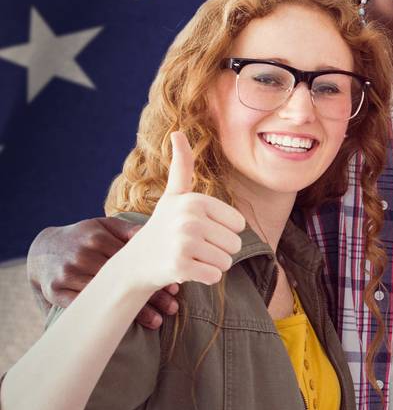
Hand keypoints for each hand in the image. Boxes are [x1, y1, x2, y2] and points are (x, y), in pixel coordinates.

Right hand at [28, 218, 180, 328]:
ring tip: (156, 321)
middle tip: (173, 308)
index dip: (156, 273)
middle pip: (122, 279)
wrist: (43, 249)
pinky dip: (104, 316)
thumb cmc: (83, 237)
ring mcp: (67, 273)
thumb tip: (156, 236)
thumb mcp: (102, 226)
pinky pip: (82, 306)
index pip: (133, 259)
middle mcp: (82, 255)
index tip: (175, 288)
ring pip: (105, 295)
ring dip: (132, 311)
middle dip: (150, 295)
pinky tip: (121, 325)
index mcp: (97, 237)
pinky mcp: (55, 291)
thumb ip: (127, 230)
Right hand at [121, 133, 246, 291]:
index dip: (222, 231)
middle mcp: (189, 218)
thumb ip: (182, 165)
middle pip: (235, 244)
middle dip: (218, 250)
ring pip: (227, 261)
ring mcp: (183, 242)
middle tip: (192, 246)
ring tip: (188, 256)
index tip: (197, 229)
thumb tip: (177, 131)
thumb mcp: (174, 195)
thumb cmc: (163, 226)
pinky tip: (184, 270)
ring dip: (211, 264)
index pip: (239, 224)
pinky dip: (204, 277)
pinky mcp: (180, 266)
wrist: (135, 262)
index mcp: (195, 200)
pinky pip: (215, 276)